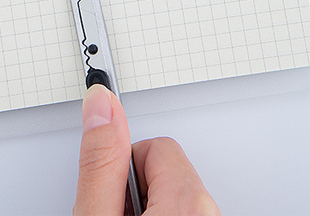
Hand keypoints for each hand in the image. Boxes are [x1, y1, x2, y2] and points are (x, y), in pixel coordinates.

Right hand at [74, 84, 220, 215]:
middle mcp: (208, 213)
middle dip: (135, 191)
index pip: (154, 146)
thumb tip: (101, 104)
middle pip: (165, 171)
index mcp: (188, 202)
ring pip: (173, 197)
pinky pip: (184, 215)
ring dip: (148, 210)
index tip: (107, 179)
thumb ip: (101, 162)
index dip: (122, 169)